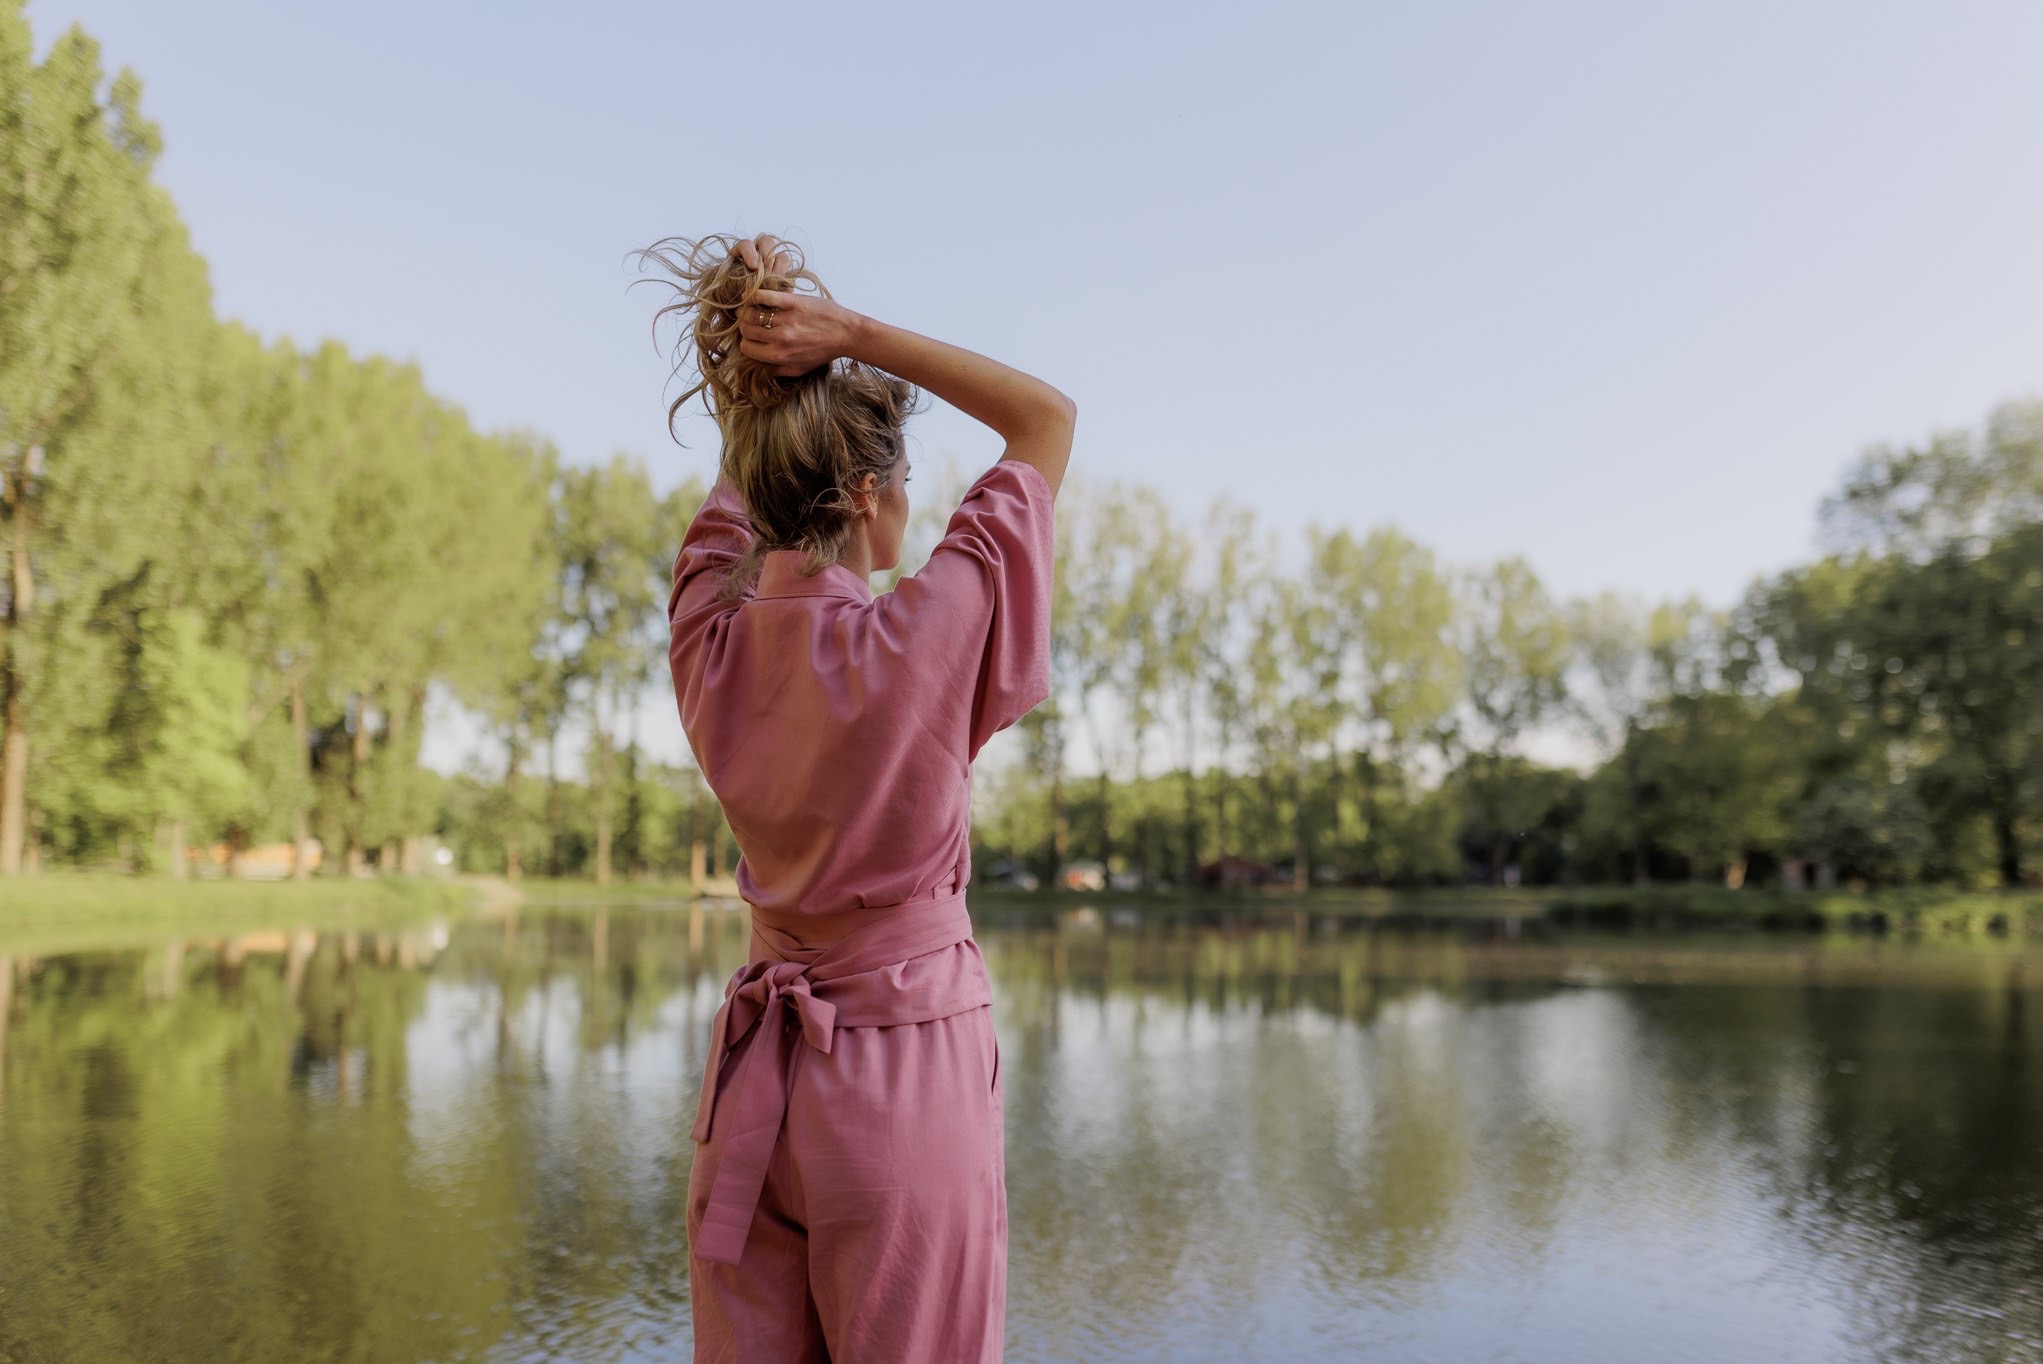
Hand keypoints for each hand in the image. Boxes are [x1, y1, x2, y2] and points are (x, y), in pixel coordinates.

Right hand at [730, 235, 860, 376]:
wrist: (847, 334)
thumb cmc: (824, 352)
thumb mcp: (801, 368)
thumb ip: (779, 371)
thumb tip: (760, 370)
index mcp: (780, 355)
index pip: (747, 347)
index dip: (747, 342)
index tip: (753, 338)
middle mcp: (781, 338)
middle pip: (747, 329)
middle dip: (746, 326)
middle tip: (751, 322)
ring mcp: (787, 319)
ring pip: (752, 313)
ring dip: (748, 311)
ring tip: (752, 310)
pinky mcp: (794, 302)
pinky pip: (765, 296)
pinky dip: (756, 295)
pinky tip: (756, 297)